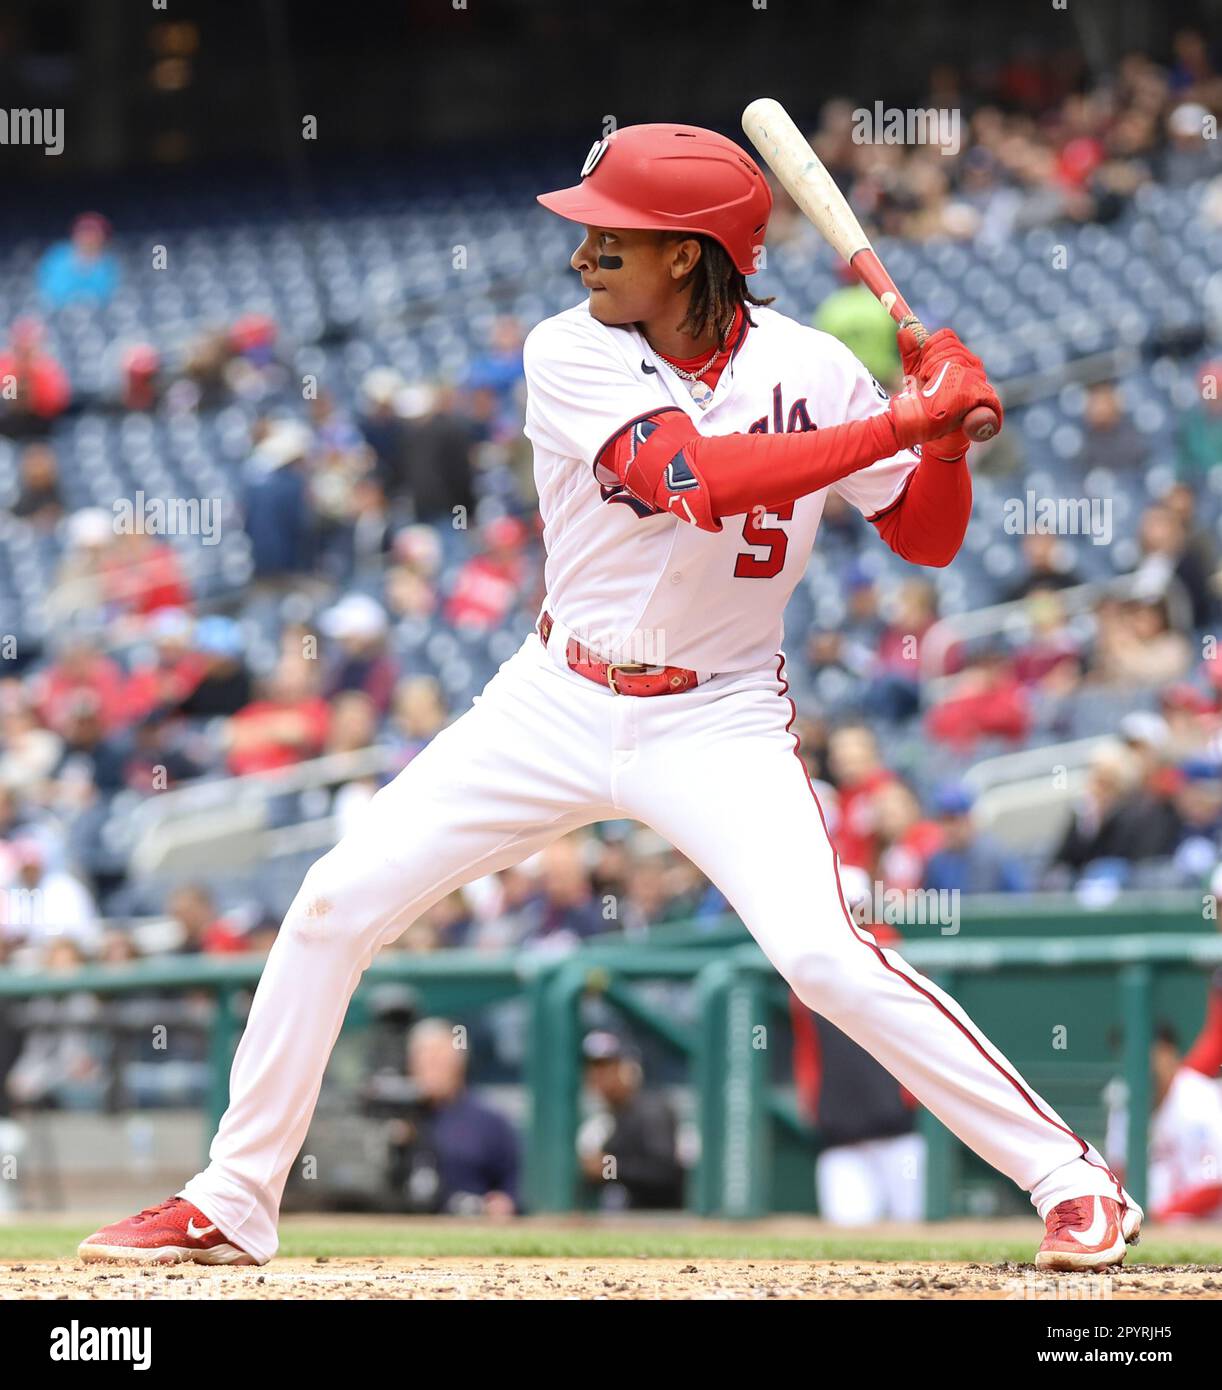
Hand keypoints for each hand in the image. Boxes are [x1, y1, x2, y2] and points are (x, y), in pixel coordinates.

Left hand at [895, 326, 999, 454]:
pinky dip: (955, 386)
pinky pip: (971, 381)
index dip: (929, 348)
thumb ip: (911, 353)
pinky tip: (947, 399)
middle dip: (932, 362)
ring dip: (939, 375)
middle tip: (926, 379)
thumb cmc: (926, 398)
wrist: (934, 427)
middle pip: (951, 348)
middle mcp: (972, 364)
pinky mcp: (983, 395)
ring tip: (933, 390)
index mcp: (958, 354)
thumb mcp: (914, 373)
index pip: (946, 337)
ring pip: (958, 361)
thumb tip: (904, 330)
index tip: (922, 367)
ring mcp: (978, 378)